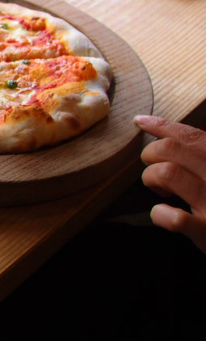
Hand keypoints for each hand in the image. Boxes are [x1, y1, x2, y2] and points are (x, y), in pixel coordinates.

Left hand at [134, 115, 205, 251]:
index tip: (140, 121)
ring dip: (151, 178)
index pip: (192, 136)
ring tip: (160, 189)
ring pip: (167, 173)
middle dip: (150, 154)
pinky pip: (176, 219)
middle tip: (154, 168)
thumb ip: (201, 156)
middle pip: (170, 148)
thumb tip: (165, 132)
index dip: (161, 126)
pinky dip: (160, 214)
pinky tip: (162, 214)